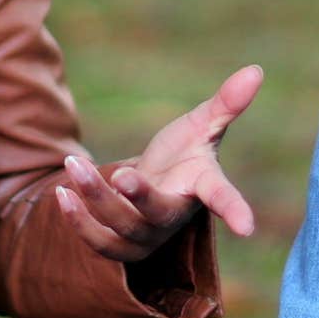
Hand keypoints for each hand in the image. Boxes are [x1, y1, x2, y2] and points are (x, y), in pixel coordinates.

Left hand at [54, 64, 262, 261]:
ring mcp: (148, 237)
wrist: (155, 188)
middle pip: (157, 213)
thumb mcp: (201, 125)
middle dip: (138, 197)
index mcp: (202, 187)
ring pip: (120, 226)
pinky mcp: (120, 247)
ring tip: (73, 165)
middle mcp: (175, 217)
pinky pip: (98, 242)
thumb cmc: (184, 155)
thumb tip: (256, 70)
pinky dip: (78, 220)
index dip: (235, 210)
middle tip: (121, 176)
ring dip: (95, 197)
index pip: (220, 197)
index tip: (248, 229)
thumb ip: (226, 102)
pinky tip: (62, 192)